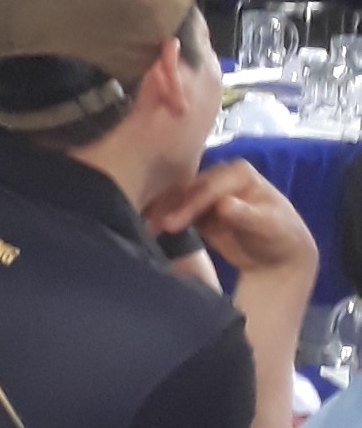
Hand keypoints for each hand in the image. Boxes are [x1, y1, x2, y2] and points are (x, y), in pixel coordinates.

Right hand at [146, 158, 317, 287]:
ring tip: (146, 229)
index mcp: (239, 171)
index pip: (209, 187)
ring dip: (161, 213)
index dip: (191, 204)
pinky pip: (177, 211)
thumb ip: (245, 214)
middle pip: (189, 190)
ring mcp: (207, 191)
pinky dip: (163, 219)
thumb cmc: (280, 235)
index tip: (172, 223)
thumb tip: (223, 204)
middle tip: (151, 225)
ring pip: (178, 199)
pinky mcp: (197, 208)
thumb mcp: (268, 225)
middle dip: (170, 208)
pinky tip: (150, 228)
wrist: (277, 256)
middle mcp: (219, 175)